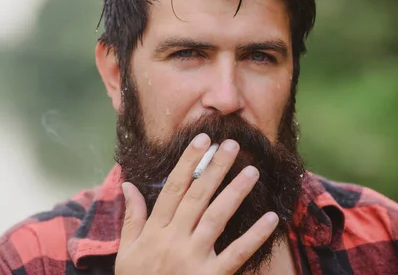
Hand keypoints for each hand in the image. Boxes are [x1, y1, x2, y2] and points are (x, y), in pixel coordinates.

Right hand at [115, 133, 278, 274]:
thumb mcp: (127, 251)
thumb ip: (131, 217)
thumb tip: (128, 184)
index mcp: (155, 230)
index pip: (173, 188)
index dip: (188, 162)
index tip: (202, 140)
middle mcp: (174, 239)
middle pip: (197, 196)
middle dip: (215, 168)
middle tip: (232, 145)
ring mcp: (193, 258)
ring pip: (216, 217)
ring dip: (235, 192)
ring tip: (251, 171)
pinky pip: (236, 254)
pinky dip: (254, 237)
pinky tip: (270, 218)